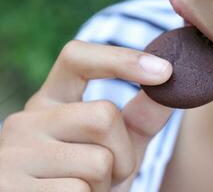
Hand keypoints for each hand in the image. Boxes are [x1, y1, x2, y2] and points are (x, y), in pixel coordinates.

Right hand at [0, 40, 172, 190]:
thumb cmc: (91, 177)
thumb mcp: (118, 145)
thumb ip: (141, 117)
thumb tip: (171, 82)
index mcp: (52, 101)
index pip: (77, 58)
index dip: (121, 58)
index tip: (164, 70)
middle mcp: (29, 119)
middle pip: (105, 116)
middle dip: (123, 153)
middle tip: (108, 172)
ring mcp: (15, 153)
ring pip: (98, 161)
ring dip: (107, 183)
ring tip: (88, 189)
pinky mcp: (12, 186)